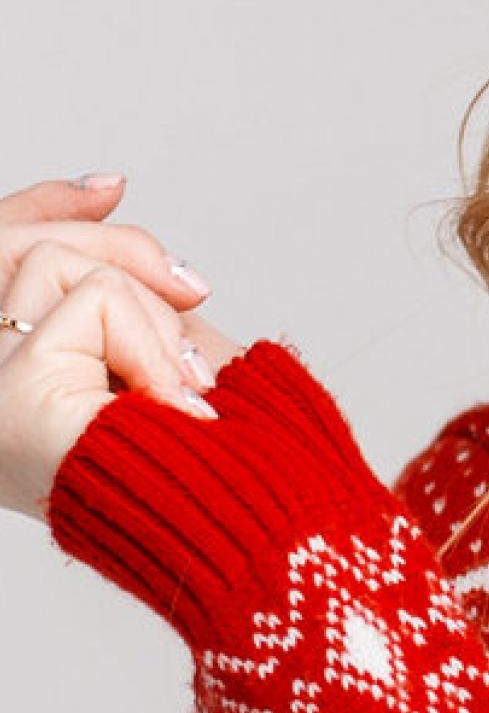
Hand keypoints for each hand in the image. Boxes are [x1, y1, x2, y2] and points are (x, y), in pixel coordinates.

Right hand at [0, 171, 246, 521]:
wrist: (242, 528)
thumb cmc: (209, 458)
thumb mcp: (159, 340)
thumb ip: (120, 276)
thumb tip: (108, 184)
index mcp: (8, 377)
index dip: (44, 205)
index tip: (114, 187)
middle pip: (12, 245)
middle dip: (120, 249)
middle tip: (194, 290)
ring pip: (56, 261)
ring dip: (145, 313)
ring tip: (179, 387)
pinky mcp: (13, 389)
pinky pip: (94, 298)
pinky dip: (150, 338)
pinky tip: (170, 399)